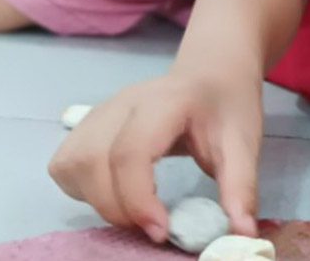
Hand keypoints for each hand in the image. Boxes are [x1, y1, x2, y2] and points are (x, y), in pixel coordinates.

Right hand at [48, 70, 263, 241]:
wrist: (211, 74)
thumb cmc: (226, 106)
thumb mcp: (244, 144)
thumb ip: (240, 188)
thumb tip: (242, 234)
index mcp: (164, 102)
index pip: (130, 152)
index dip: (137, 199)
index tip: (162, 231)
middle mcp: (121, 103)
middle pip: (92, 161)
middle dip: (117, 208)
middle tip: (154, 226)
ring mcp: (98, 112)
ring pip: (71, 164)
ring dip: (96, 200)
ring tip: (135, 211)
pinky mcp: (86, 125)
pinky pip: (66, 164)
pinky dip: (82, 189)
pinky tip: (114, 193)